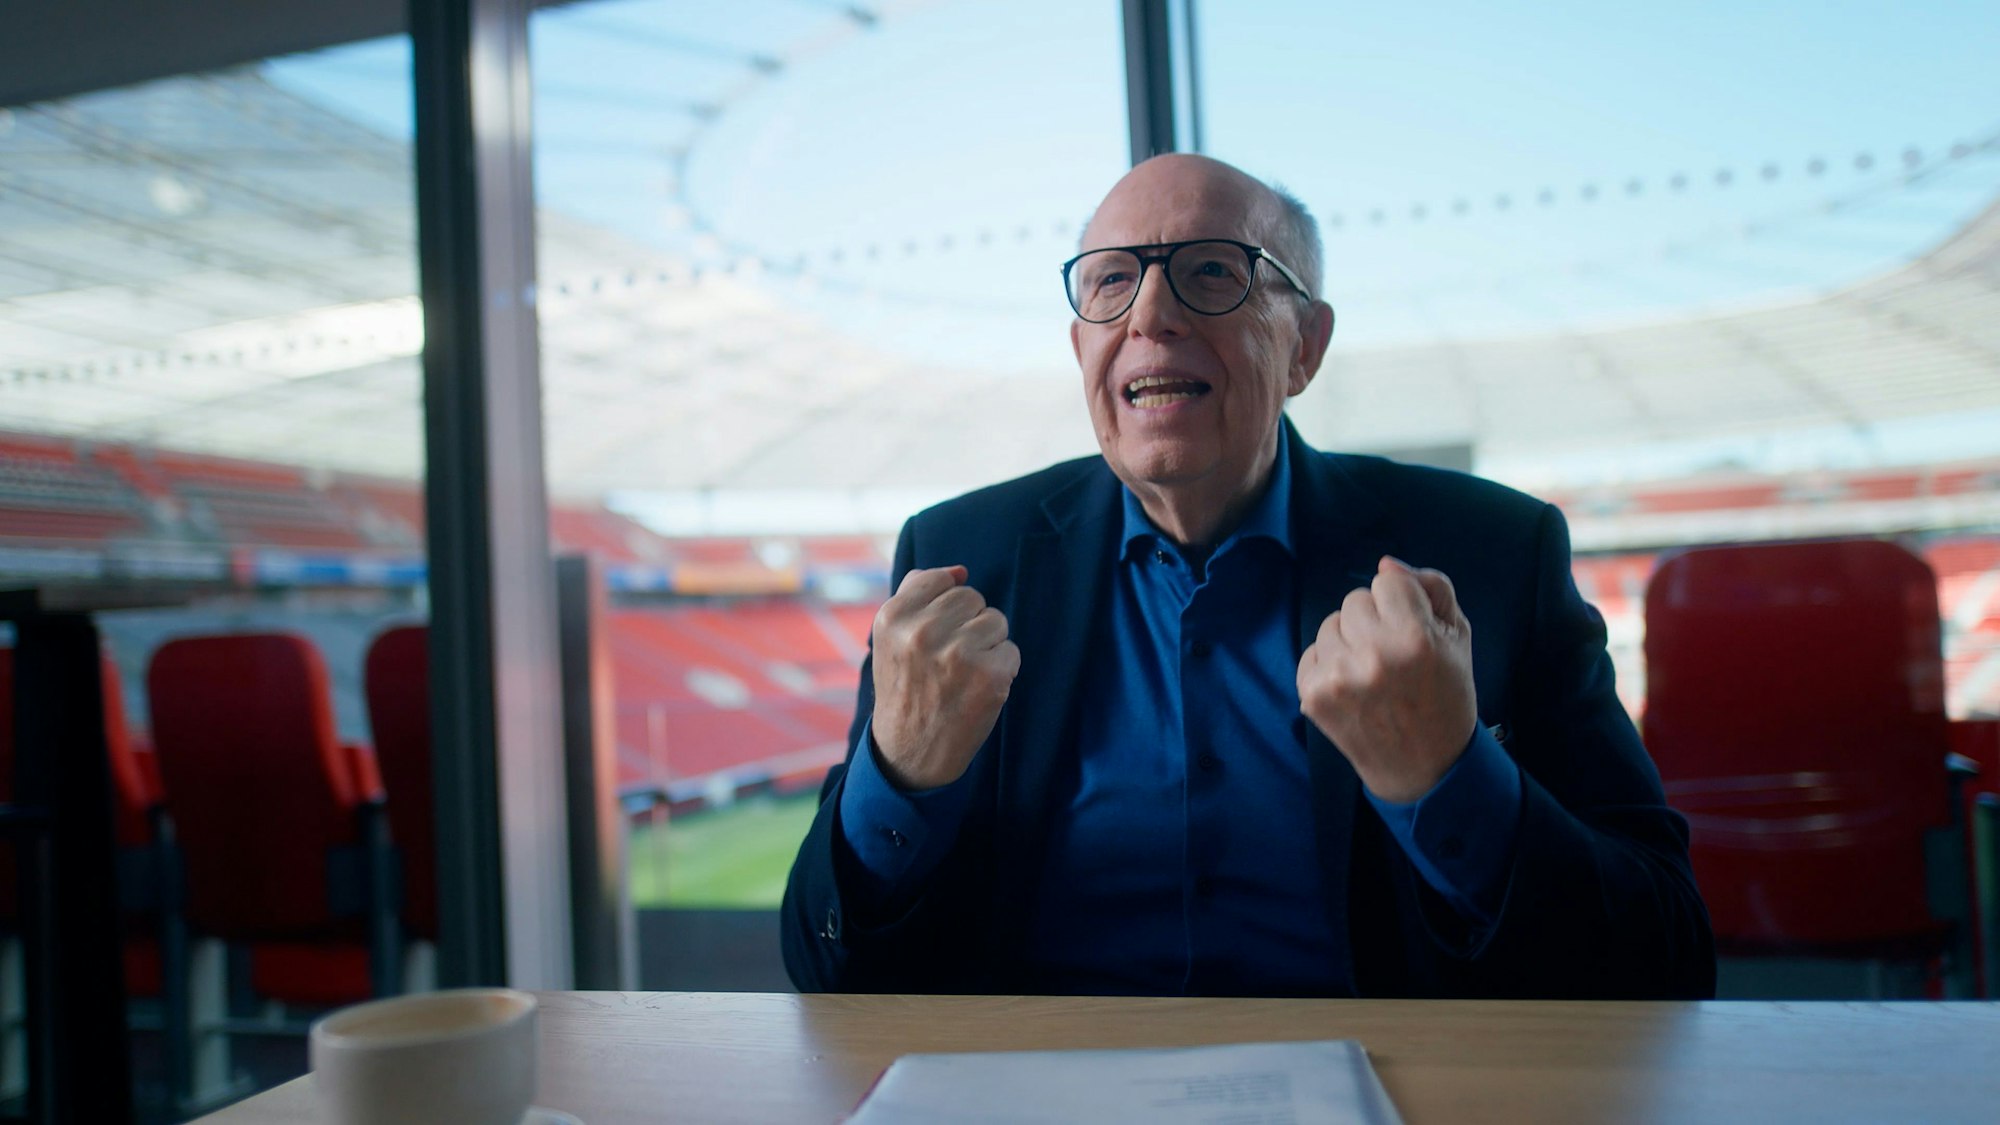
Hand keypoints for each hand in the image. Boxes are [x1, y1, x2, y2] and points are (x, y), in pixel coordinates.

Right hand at [869, 566, 1020, 789]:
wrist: (910, 753)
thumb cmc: (905, 688)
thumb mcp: (891, 638)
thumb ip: (916, 594)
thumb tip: (960, 571)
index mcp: (893, 617)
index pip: (942, 580)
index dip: (945, 608)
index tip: (934, 635)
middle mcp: (922, 632)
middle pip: (972, 597)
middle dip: (968, 623)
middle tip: (950, 658)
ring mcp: (957, 654)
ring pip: (996, 620)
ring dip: (987, 644)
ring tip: (964, 672)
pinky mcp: (990, 675)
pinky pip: (1011, 650)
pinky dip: (1001, 669)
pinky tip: (977, 689)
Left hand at [1296, 556, 1477, 802]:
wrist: (1425, 765)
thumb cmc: (1446, 694)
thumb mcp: (1457, 637)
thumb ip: (1431, 588)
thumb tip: (1385, 563)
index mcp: (1415, 638)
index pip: (1388, 581)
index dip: (1401, 602)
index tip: (1411, 629)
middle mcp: (1373, 656)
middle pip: (1355, 600)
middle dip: (1373, 620)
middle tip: (1393, 656)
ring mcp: (1338, 677)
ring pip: (1330, 624)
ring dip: (1349, 640)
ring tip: (1373, 672)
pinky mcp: (1313, 695)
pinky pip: (1312, 651)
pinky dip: (1329, 663)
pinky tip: (1353, 686)